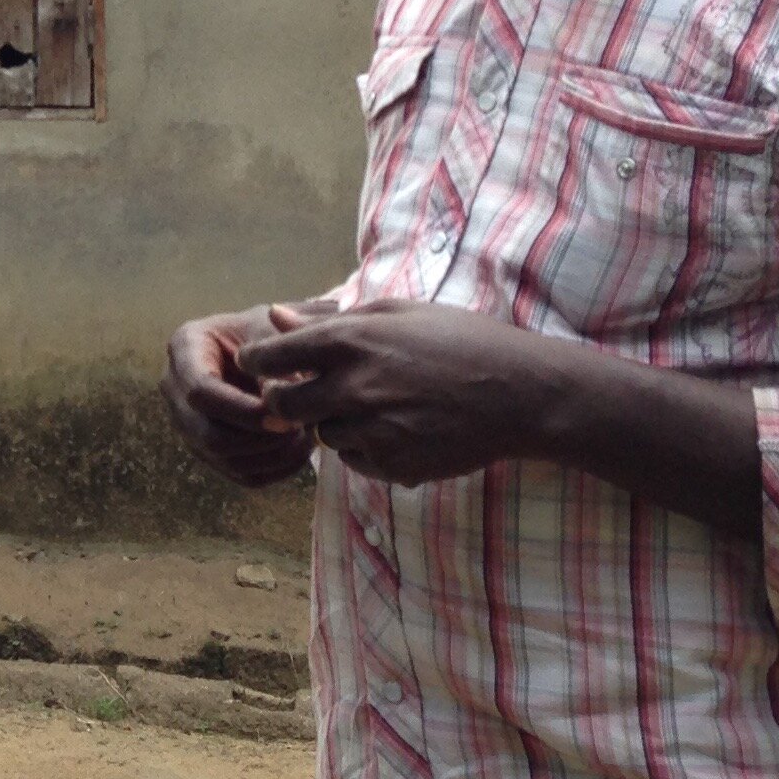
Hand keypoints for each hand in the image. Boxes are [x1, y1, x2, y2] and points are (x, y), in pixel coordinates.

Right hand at [164, 304, 322, 487]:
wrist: (271, 344)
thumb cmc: (268, 328)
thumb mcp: (272, 327)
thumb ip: (275, 359)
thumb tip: (282, 401)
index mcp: (184, 348)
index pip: (201, 391)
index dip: (242, 410)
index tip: (283, 415)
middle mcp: (177, 390)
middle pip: (209, 435)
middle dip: (259, 438)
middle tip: (301, 428)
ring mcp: (191, 424)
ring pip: (226, 460)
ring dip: (272, 455)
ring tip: (307, 435)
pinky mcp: (214, 451)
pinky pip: (243, 475)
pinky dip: (278, 469)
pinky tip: (302, 448)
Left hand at [234, 299, 564, 487]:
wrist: (520, 394)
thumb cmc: (462, 342)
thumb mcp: (396, 314)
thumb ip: (329, 319)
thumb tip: (276, 317)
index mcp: (350, 341)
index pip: (271, 357)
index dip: (257, 362)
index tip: (260, 364)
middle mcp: (353, 387)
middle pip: (282, 405)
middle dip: (282, 400)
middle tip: (299, 393)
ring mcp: (372, 429)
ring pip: (321, 435)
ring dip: (331, 423)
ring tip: (371, 406)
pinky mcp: (392, 464)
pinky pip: (354, 460)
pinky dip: (362, 448)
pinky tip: (394, 429)